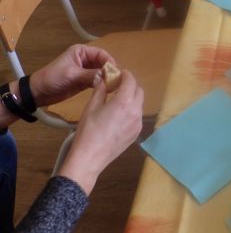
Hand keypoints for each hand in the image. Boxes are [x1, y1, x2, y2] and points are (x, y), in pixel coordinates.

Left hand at [29, 45, 116, 108]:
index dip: (109, 61)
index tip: (115, 71)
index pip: (101, 53)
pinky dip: (101, 84)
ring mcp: (85, 71)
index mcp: (81, 52)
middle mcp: (85, 59)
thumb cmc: (53, 78)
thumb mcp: (71, 74)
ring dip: (106, 78)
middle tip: (117, 80)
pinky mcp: (84, 81)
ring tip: (114, 86)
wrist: (38, 92)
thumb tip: (107, 77)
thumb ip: (90, 75)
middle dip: (109, 70)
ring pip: (100, 72)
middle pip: (102, 62)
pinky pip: (96, 80)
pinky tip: (107, 89)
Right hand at [58, 69, 143, 194]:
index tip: (117, 74)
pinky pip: (137, 116)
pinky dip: (131, 111)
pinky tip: (118, 117)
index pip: (131, 80)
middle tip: (117, 87)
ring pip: (139, 104)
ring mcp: (138, 123)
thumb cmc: (88, 130)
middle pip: (139, 91)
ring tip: (117, 102)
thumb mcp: (92, 106)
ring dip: (131, 98)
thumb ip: (101, 89)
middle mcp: (136, 111)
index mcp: (124, 101)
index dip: (125, 75)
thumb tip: (103, 78)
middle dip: (130, 86)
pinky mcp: (136, 133)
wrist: (89, 158)